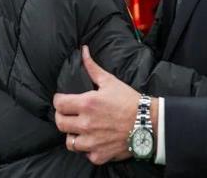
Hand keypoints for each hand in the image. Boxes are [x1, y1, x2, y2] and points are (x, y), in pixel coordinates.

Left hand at [54, 46, 151, 164]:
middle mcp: (86, 124)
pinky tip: (94, 140)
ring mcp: (91, 142)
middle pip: (60, 123)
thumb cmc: (129, 100)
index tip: (63, 100)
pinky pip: (85, 154)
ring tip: (81, 128)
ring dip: (73, 134)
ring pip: (69, 142)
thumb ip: (92, 67)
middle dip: (62, 116)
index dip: (59, 100)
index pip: (58, 104)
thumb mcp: (110, 81)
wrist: (148, 121)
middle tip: (70, 113)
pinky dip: (88, 148)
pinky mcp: (99, 155)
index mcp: (87, 104)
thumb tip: (83, 51)